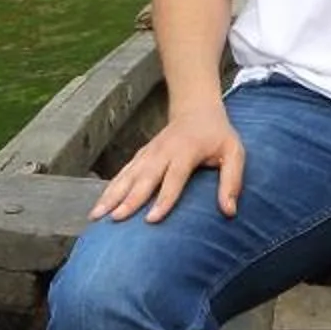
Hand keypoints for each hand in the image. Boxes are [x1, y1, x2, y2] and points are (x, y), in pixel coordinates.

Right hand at [91, 104, 245, 222]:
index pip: (174, 178)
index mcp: (186, 151)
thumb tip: (230, 212)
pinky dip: (110, 189)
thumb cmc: (217, 135)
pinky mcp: (141, 155)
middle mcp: (163, 151)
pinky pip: (123, 173)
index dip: (163, 199)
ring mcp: (149, 152)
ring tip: (96, 215)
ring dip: (111, 195)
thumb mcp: (234, 153)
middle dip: (128, 199)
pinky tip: (99, 205)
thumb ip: (232, 181)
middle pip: (144, 177)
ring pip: (127, 175)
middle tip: (115, 219)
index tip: (151, 220)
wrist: (196, 109)